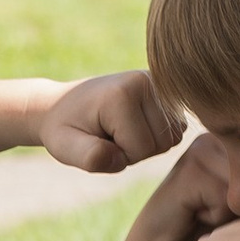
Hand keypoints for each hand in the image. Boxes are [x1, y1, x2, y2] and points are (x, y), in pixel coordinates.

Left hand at [40, 68, 187, 174]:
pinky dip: (156, 135)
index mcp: (122, 94)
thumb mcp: (65, 147)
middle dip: (136, 151)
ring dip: (147, 144)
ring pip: (172, 137)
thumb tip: (118, 160)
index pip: (141, 149)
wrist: (62, 105)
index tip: (99, 142)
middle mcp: (146, 80)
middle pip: (162, 142)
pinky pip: (177, 128)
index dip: (120, 157)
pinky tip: (134, 126)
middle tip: (110, 138)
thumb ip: (90, 157)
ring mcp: (158, 81)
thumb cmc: (65, 129)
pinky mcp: (166, 88)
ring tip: (120, 132)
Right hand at [121, 131, 234, 240]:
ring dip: (231, 210)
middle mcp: (215, 138)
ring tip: (207, 210)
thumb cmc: (212, 224)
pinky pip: (224, 198)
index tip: (233, 202)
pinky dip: (216, 216)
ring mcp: (200, 151)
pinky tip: (197, 214)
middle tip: (217, 208)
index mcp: (232, 139)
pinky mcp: (188, 171)